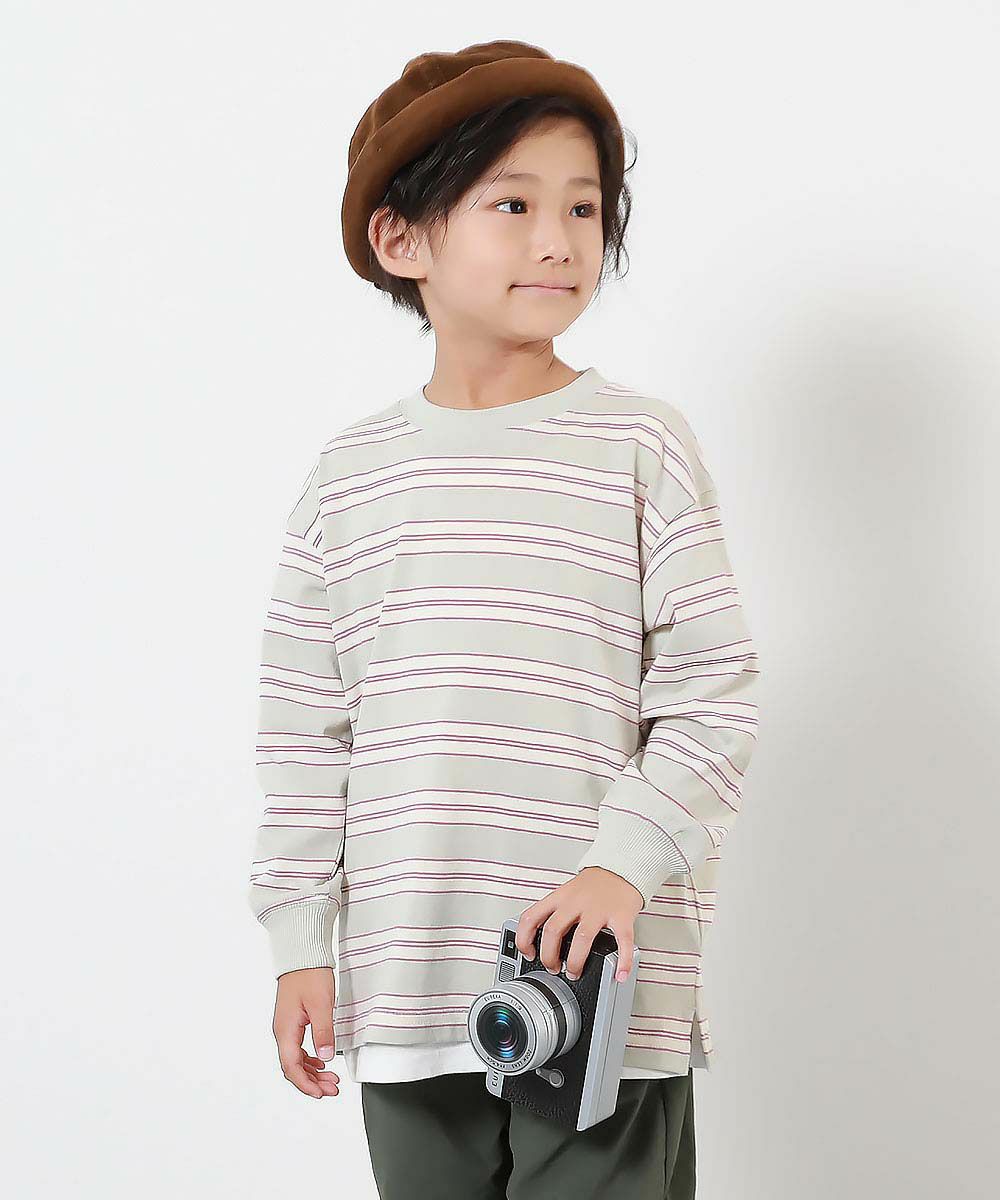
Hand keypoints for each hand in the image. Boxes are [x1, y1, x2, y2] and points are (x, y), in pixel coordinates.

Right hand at [272, 966, 340, 1098]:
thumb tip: (326, 1057)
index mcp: (286, 1030)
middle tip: (331, 1088)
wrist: (302, 954)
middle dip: (312, 1082)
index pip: (292, 1067)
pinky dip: (310, 1059)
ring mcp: (286, 1026)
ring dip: (312, 1071)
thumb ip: (324, 1031)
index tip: (321, 1093)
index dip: (306, 1084)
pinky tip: (321, 1061)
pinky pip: (298, 1048)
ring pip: (296, 1059)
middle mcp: (282, 1031)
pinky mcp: (292, 1021)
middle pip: (293, 1067)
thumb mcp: (322, 1004)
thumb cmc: (309, 973)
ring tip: (330, 1078)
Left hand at [515, 866, 642, 983]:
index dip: (524, 939)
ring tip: (575, 973)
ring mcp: (599, 909)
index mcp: (560, 897)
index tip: (528, 954)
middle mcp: (576, 902)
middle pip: (553, 931)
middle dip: (549, 956)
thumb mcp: (567, 892)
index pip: (531, 917)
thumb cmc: (593, 885)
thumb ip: (554, 912)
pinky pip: (622, 941)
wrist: (620, 869)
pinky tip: (619, 974)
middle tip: (553, 968)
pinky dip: (622, 961)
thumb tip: (539, 940)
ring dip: (575, 962)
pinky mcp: (622, 916)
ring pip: (582, 938)